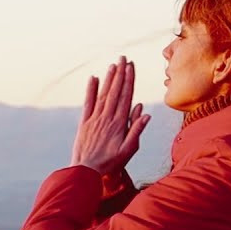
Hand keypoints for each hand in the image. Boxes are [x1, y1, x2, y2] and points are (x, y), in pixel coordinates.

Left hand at [70, 56, 150, 176]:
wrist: (86, 171)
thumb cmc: (110, 164)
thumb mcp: (128, 151)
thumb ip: (136, 131)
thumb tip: (146, 113)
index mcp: (119, 124)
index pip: (126, 97)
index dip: (129, 81)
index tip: (131, 67)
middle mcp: (107, 118)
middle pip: (115, 92)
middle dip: (120, 74)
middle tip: (123, 58)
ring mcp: (94, 119)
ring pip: (103, 95)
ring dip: (108, 79)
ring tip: (113, 65)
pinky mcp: (84, 123)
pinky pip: (88, 103)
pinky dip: (90, 90)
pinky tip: (94, 78)